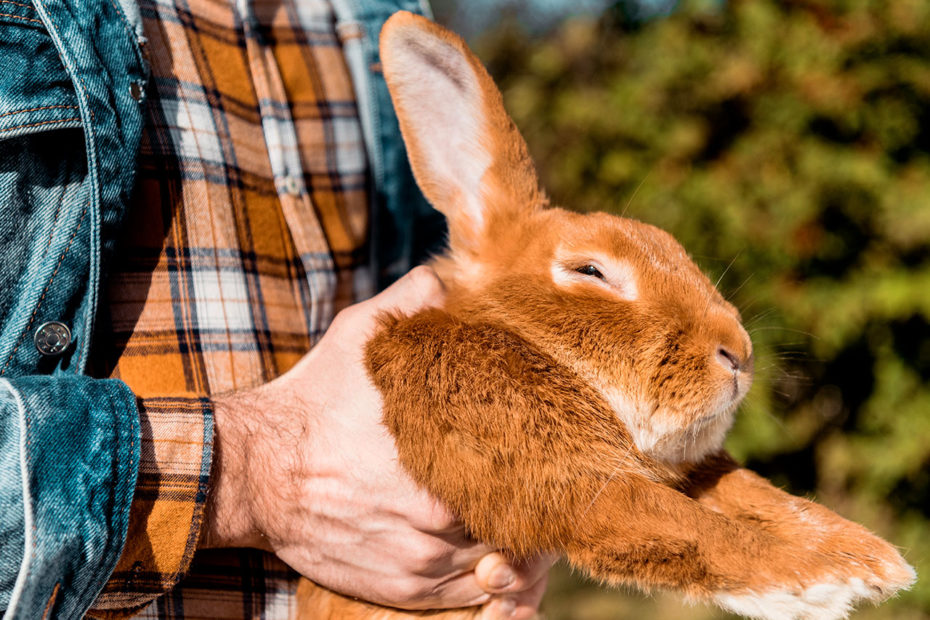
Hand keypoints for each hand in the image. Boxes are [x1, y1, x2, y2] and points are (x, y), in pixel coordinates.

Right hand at [201, 266, 549, 616]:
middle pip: (518, 526)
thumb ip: (413, 303)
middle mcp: (439, 523)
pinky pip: (465, 600)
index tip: (553, 459)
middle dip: (535, 512)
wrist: (253, 471)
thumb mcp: (360, 336)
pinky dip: (486, 585)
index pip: (528, 478)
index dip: (548, 472)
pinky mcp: (399, 589)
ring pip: (496, 569)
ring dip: (515, 552)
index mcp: (444, 462)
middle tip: (548, 493)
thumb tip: (449, 278)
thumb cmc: (311, 403)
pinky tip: (495, 565)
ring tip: (527, 530)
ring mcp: (419, 562)